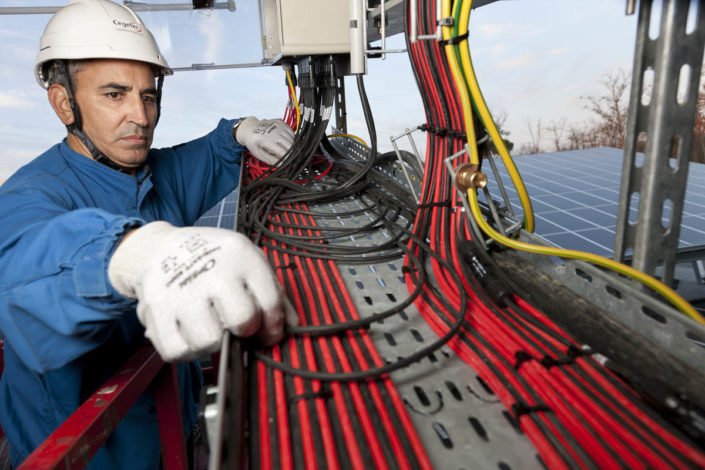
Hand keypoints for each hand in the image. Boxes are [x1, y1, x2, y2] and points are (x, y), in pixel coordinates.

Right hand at [108, 222, 296, 360]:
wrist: (160, 248)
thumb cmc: (213, 259)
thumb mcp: (249, 261)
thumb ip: (274, 293)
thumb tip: (292, 326)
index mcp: (241, 257)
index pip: (271, 302)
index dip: (274, 327)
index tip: (268, 333)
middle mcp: (213, 272)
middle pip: (242, 320)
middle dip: (243, 330)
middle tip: (234, 324)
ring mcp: (182, 292)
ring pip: (209, 341)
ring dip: (212, 342)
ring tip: (209, 327)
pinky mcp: (156, 311)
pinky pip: (177, 351)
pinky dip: (185, 351)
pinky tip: (189, 334)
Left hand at [234, 117, 294, 164]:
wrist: (249, 128)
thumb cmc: (253, 142)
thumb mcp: (258, 154)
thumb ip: (270, 160)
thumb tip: (283, 164)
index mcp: (266, 140)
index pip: (283, 152)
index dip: (287, 159)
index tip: (287, 162)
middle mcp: (273, 132)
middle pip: (290, 145)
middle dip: (291, 153)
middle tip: (287, 156)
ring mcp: (278, 125)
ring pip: (292, 138)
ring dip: (291, 145)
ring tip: (283, 148)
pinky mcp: (280, 122)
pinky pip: (291, 132)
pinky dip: (291, 138)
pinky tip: (284, 140)